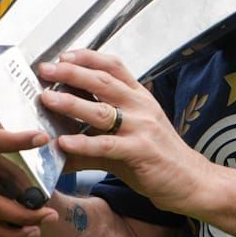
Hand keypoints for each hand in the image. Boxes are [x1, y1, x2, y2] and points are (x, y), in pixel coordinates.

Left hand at [37, 50, 212, 213]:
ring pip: (101, 110)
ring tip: (47, 99)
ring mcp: (141, 127)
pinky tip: (63, 142)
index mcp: (139, 96)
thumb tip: (57, 139)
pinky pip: (107, 145)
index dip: (87, 57)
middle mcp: (140, 106)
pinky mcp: (141, 151)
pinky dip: (83, 143)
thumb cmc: (156, 156)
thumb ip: (95, 134)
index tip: (62, 56)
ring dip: (71, 103)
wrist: (189, 180)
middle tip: (45, 70)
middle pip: (103, 82)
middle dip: (71, 73)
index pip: (113, 66)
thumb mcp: (128, 136)